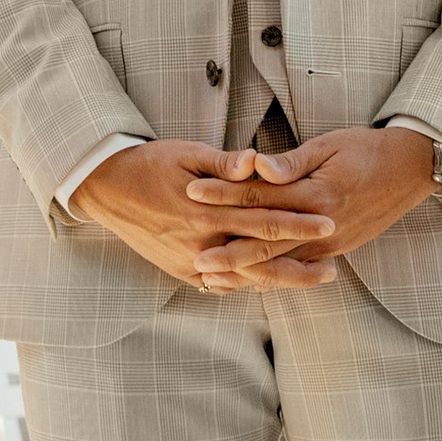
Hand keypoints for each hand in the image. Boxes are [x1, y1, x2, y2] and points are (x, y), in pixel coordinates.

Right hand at [72, 140, 313, 290]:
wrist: (107, 188)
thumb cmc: (151, 164)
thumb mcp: (188, 155)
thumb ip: (226, 164)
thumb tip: (256, 160)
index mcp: (208, 211)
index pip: (265, 221)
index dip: (299, 223)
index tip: (329, 222)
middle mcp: (202, 243)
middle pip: (262, 259)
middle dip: (301, 262)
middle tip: (334, 267)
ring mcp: (191, 262)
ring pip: (246, 279)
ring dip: (281, 280)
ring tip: (312, 277)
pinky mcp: (181, 272)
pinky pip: (222, 285)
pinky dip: (249, 285)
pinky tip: (271, 283)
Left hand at [175, 125, 441, 290]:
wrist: (411, 169)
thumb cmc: (366, 150)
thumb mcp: (328, 146)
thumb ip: (291, 162)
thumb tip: (258, 166)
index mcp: (316, 194)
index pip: (260, 195)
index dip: (224, 193)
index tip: (192, 192)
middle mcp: (322, 226)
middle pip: (265, 240)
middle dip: (228, 250)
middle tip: (194, 257)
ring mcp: (330, 243)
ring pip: (280, 262)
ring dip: (246, 271)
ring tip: (214, 277)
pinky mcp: (336, 251)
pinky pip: (298, 268)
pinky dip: (272, 276)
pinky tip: (249, 281)